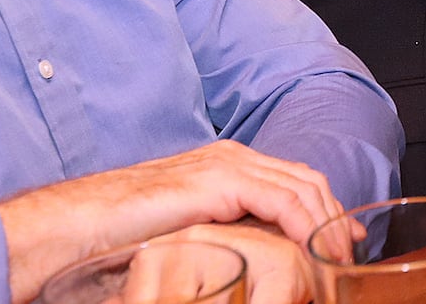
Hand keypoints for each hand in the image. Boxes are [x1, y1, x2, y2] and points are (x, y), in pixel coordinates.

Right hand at [0, 141, 345, 303]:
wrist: (75, 225)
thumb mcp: (186, 235)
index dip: (325, 213)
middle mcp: (233, 157)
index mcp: (226, 164)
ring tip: (339, 264)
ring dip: (328, 226)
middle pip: (308, 183)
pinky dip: (308, 225)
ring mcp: (227, 165)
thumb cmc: (118, 237)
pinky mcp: (219, 181)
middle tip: (350, 259)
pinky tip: (318, 251)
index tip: (344, 248)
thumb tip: (248, 267)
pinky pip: (283, 201)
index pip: (295, 183)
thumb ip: (222, 237)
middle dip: (335, 219)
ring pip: (303, 189)